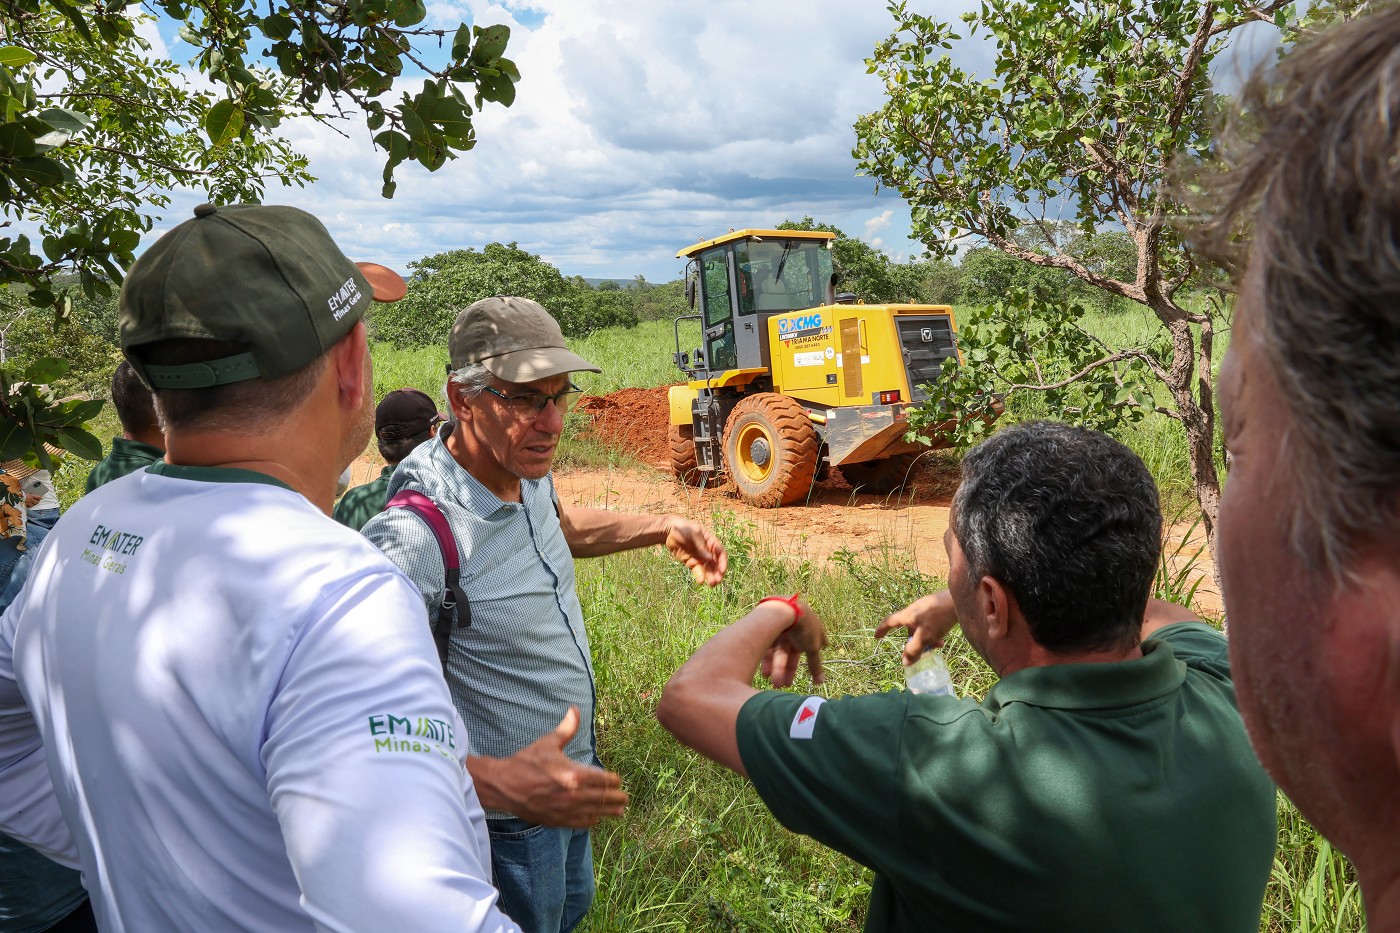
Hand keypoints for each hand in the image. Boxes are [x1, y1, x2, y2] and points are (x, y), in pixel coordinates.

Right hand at [473, 707, 627, 827]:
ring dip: (608, 812)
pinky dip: (590, 821)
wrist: (503, 785)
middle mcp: (573, 795)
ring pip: (594, 813)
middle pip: (602, 799)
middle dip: (616, 798)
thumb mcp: (548, 743)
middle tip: (625, 798)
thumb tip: (575, 709)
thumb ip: (566, 729)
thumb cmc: (526, 762)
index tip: (618, 780)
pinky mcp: (555, 820)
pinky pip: (578, 823)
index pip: (602, 780)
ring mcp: (565, 810)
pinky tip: (595, 819)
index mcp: (573, 775)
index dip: (613, 781)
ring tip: (619, 812)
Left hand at [663, 516, 727, 585]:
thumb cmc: (683, 528)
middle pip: (715, 563)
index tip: (722, 571)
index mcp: (710, 542)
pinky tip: (700, 581)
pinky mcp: (690, 562)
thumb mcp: (694, 533)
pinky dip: (699, 576)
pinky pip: (696, 570)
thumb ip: (701, 546)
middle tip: (717, 581)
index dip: (722, 562)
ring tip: (711, 584)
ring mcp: (698, 557)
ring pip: (707, 569)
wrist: (669, 531)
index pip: (720, 553)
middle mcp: (706, 551)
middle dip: (717, 572)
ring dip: (710, 576)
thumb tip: (710, 558)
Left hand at [759, 598, 827, 687]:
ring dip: (778, 668)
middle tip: (785, 685)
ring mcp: (783, 629)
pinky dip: (768, 660)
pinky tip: (766, 673)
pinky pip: (769, 647)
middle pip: (793, 653)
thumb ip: (815, 665)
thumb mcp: (812, 648)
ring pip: (779, 652)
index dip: (811, 660)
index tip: (810, 673)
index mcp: (811, 630)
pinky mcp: (769, 629)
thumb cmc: (803, 628)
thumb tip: (821, 682)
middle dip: (789, 670)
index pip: (813, 647)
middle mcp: (797, 629)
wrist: (782, 610)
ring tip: (774, 683)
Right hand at [875, 591, 958, 664]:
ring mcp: (925, 607)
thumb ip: (914, 649)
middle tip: (923, 650)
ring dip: (926, 638)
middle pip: (908, 628)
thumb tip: (904, 662)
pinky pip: (928, 623)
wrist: (959, 600)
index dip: (882, 630)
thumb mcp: (925, 636)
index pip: (889, 622)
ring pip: (920, 627)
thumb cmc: (939, 617)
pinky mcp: (935, 607)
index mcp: (907, 615)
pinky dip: (932, 632)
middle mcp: (913, 610)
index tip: (877, 636)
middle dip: (913, 641)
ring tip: (938, 644)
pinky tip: (943, 637)